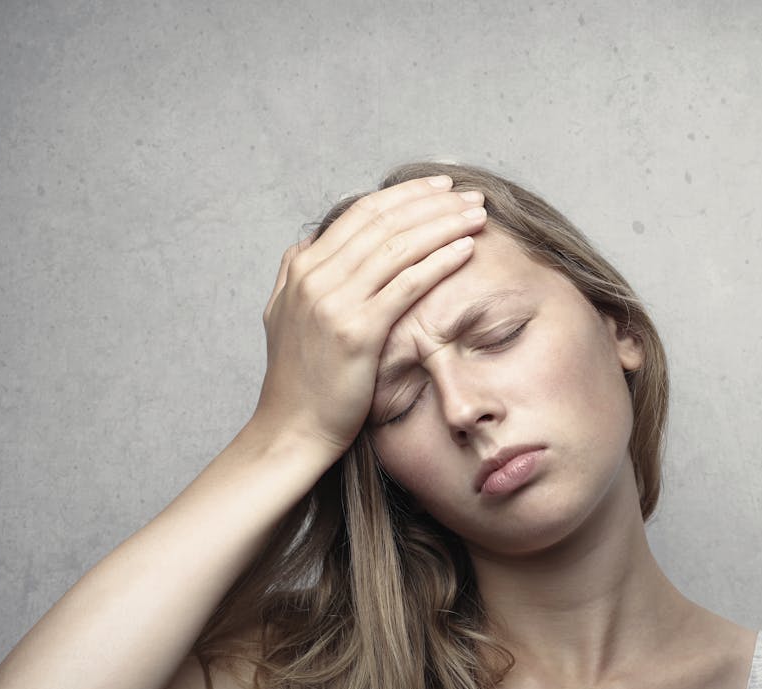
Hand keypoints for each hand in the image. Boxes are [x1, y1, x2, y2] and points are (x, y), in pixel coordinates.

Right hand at [249, 175, 486, 462]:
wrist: (293, 428)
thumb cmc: (299, 379)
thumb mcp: (284, 316)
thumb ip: (295, 275)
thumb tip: (309, 245)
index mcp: (303, 267)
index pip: (362, 213)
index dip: (406, 195)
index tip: (440, 188)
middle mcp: (316, 277)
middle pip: (385, 222)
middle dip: (433, 204)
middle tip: (470, 196)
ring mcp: (335, 302)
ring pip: (399, 246)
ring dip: (444, 225)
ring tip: (477, 215)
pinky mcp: (357, 331)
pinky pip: (407, 284)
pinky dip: (439, 261)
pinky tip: (465, 249)